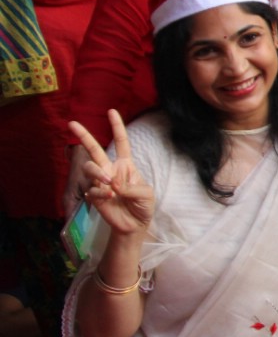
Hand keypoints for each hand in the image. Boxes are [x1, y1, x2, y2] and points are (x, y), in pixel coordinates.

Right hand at [67, 111, 154, 237]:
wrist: (135, 224)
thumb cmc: (143, 206)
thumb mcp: (145, 193)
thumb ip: (131, 186)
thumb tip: (112, 182)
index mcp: (126, 165)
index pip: (122, 142)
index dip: (117, 127)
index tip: (111, 111)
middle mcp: (111, 170)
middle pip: (94, 149)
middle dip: (83, 135)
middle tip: (72, 123)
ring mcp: (100, 182)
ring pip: (89, 167)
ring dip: (97, 173)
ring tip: (109, 183)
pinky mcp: (94, 195)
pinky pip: (91, 189)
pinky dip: (101, 192)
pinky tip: (109, 197)